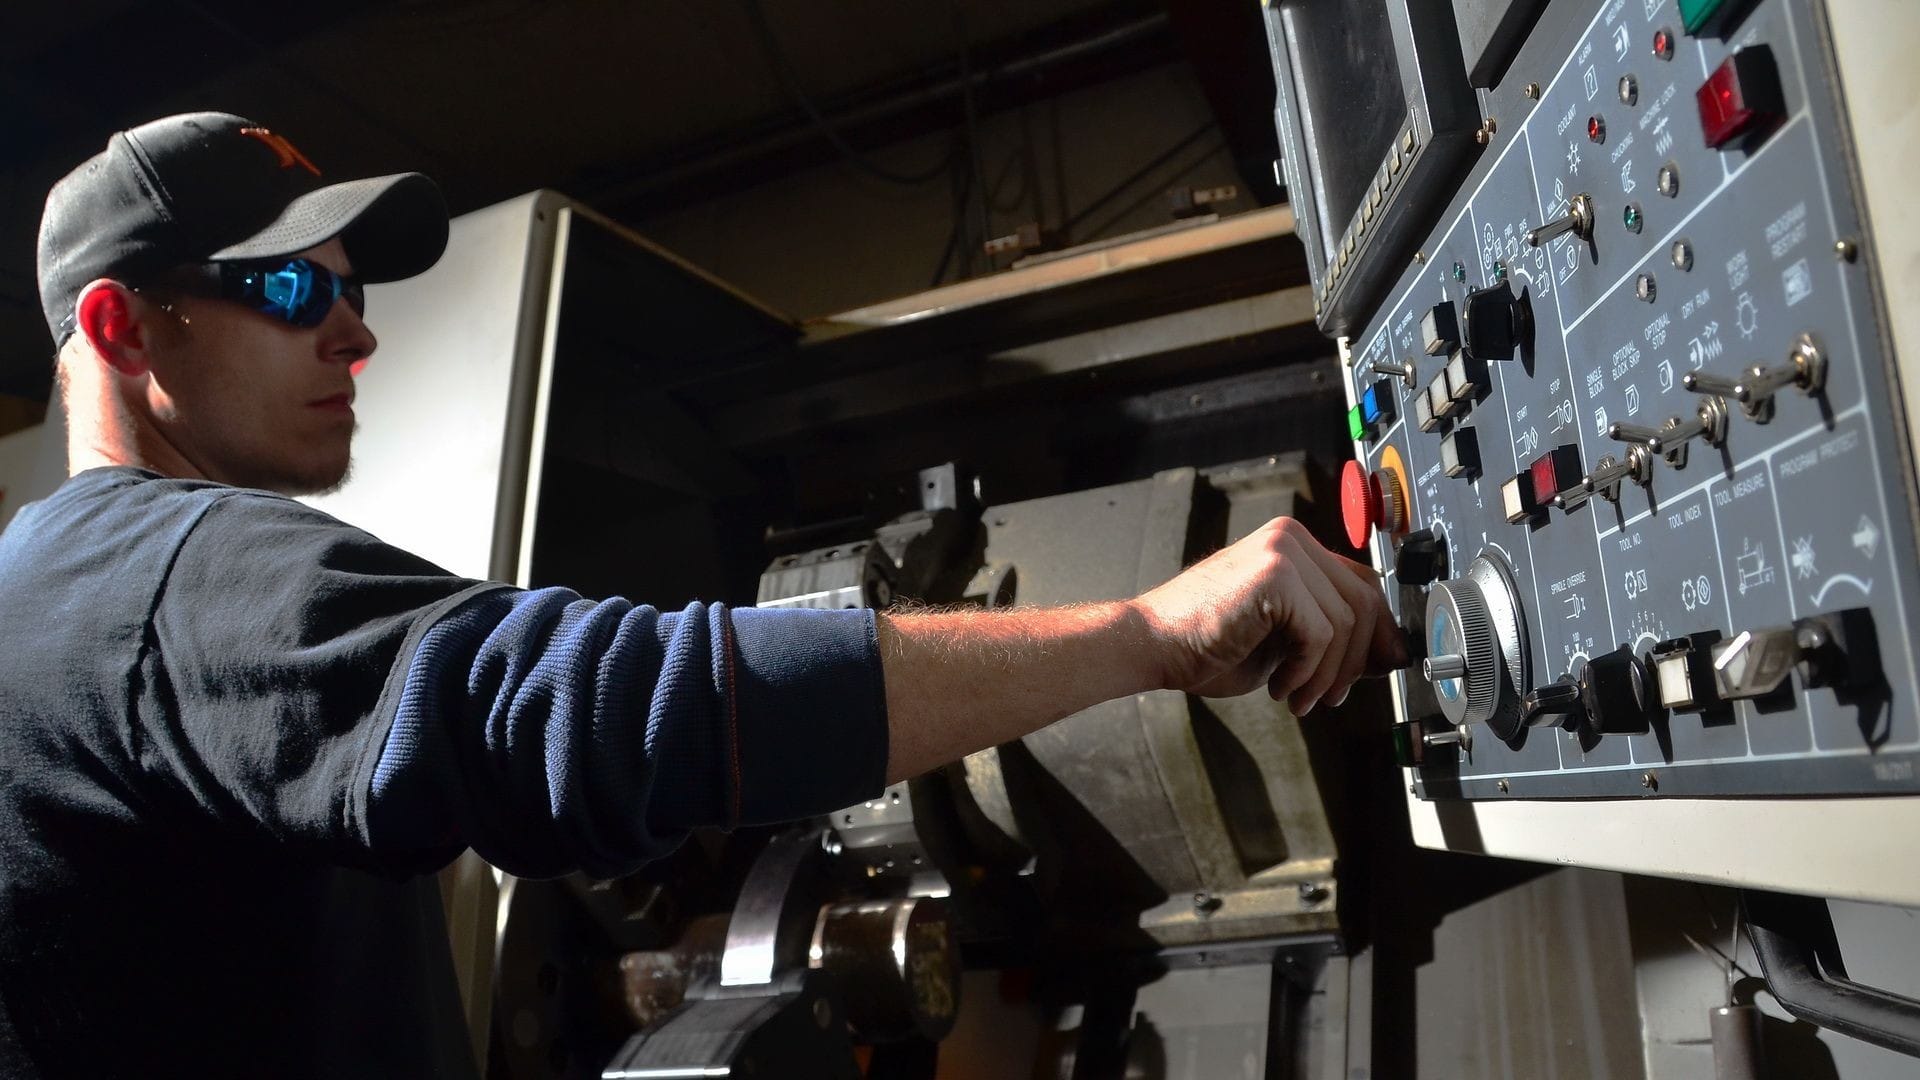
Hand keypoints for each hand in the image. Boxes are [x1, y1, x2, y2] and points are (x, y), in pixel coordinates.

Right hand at [1129, 517, 1408, 713]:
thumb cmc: (1206, 644)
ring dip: (1327, 674)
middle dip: (1355, 659)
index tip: (1375, 670)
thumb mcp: (1283, 639)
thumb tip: (1389, 654)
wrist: (1154, 646)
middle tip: (1330, 697)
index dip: (1377, 632)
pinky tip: (1280, 686)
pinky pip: (1321, 633)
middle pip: (1364, 600)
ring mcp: (1283, 550)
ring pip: (1346, 622)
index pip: (1362, 583)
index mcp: (1292, 545)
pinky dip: (1307, 671)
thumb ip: (1329, 636)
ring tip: (1298, 697)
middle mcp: (1291, 537)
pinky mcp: (1275, 575)